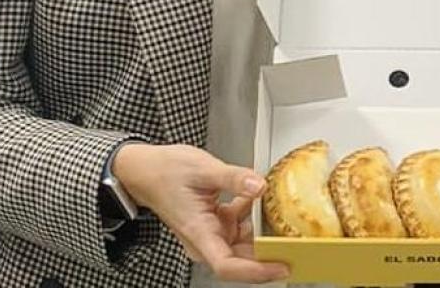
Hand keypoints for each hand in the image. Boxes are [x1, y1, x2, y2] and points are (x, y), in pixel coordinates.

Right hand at [111, 143, 287, 283]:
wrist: (146, 170)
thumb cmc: (165, 172)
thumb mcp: (203, 169)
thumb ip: (233, 178)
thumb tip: (259, 186)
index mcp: (199, 233)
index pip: (228, 266)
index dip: (257, 271)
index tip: (281, 266)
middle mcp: (205, 239)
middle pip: (241, 257)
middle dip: (267, 250)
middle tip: (294, 238)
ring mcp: (210, 232)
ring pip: (243, 242)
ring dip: (260, 229)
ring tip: (274, 211)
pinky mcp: (215, 223)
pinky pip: (239, 226)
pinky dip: (250, 215)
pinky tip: (253, 196)